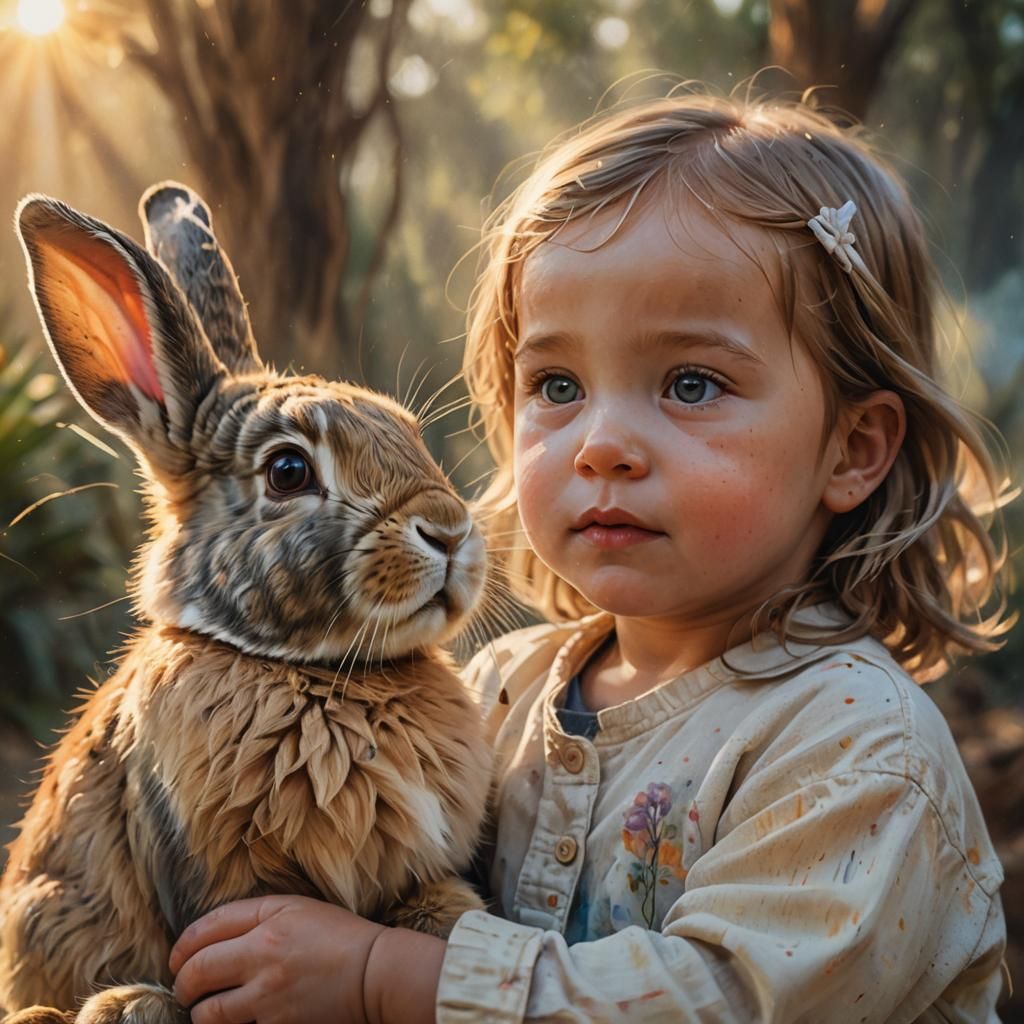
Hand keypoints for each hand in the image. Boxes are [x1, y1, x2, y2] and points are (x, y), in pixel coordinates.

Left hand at [169, 894, 383, 1023]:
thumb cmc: (338, 934)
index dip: (182, 945)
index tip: (178, 957)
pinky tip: (233, 1023)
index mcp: (266, 925)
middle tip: (184, 987)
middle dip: (183, 983)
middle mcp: (260, 960)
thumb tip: (212, 933)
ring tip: (206, 1009)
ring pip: (208, 1014)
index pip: (205, 931)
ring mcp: (267, 1000)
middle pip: (197, 973)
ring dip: (200, 1012)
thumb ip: (254, 914)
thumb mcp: (297, 908)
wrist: (373, 973)